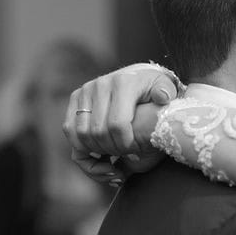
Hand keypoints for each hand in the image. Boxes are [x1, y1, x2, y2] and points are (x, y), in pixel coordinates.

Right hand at [63, 62, 179, 172]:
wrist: (138, 76)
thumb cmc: (154, 90)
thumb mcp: (165, 89)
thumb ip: (166, 93)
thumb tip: (161, 97)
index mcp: (123, 83)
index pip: (117, 125)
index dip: (125, 145)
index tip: (135, 152)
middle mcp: (100, 84)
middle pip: (97, 132)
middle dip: (111, 151)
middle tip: (124, 158)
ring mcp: (85, 91)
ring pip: (80, 133)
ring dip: (95, 153)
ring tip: (112, 158)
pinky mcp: (75, 98)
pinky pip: (69, 129)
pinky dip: (81, 147)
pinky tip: (98, 154)